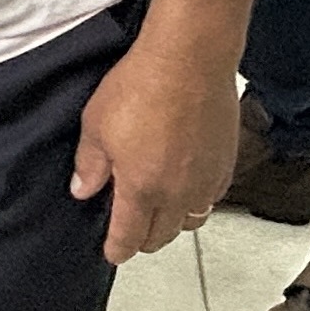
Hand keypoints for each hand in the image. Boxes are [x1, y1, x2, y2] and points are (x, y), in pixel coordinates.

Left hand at [71, 38, 238, 266]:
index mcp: (141, 190)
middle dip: (143, 238)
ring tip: (158, 208)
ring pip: (190, 221)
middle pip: (161, 237)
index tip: (112, 252)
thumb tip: (83, 190)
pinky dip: (197, 200)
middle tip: (130, 228)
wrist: (191, 57)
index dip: (117, 250)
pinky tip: (186, 184)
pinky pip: (211, 197)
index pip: (129, 238)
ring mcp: (206, 180)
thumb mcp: (96, 124)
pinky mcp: (226, 162)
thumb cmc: (142, 85)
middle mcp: (177, 193)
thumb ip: (90, 165)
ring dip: (172, 221)